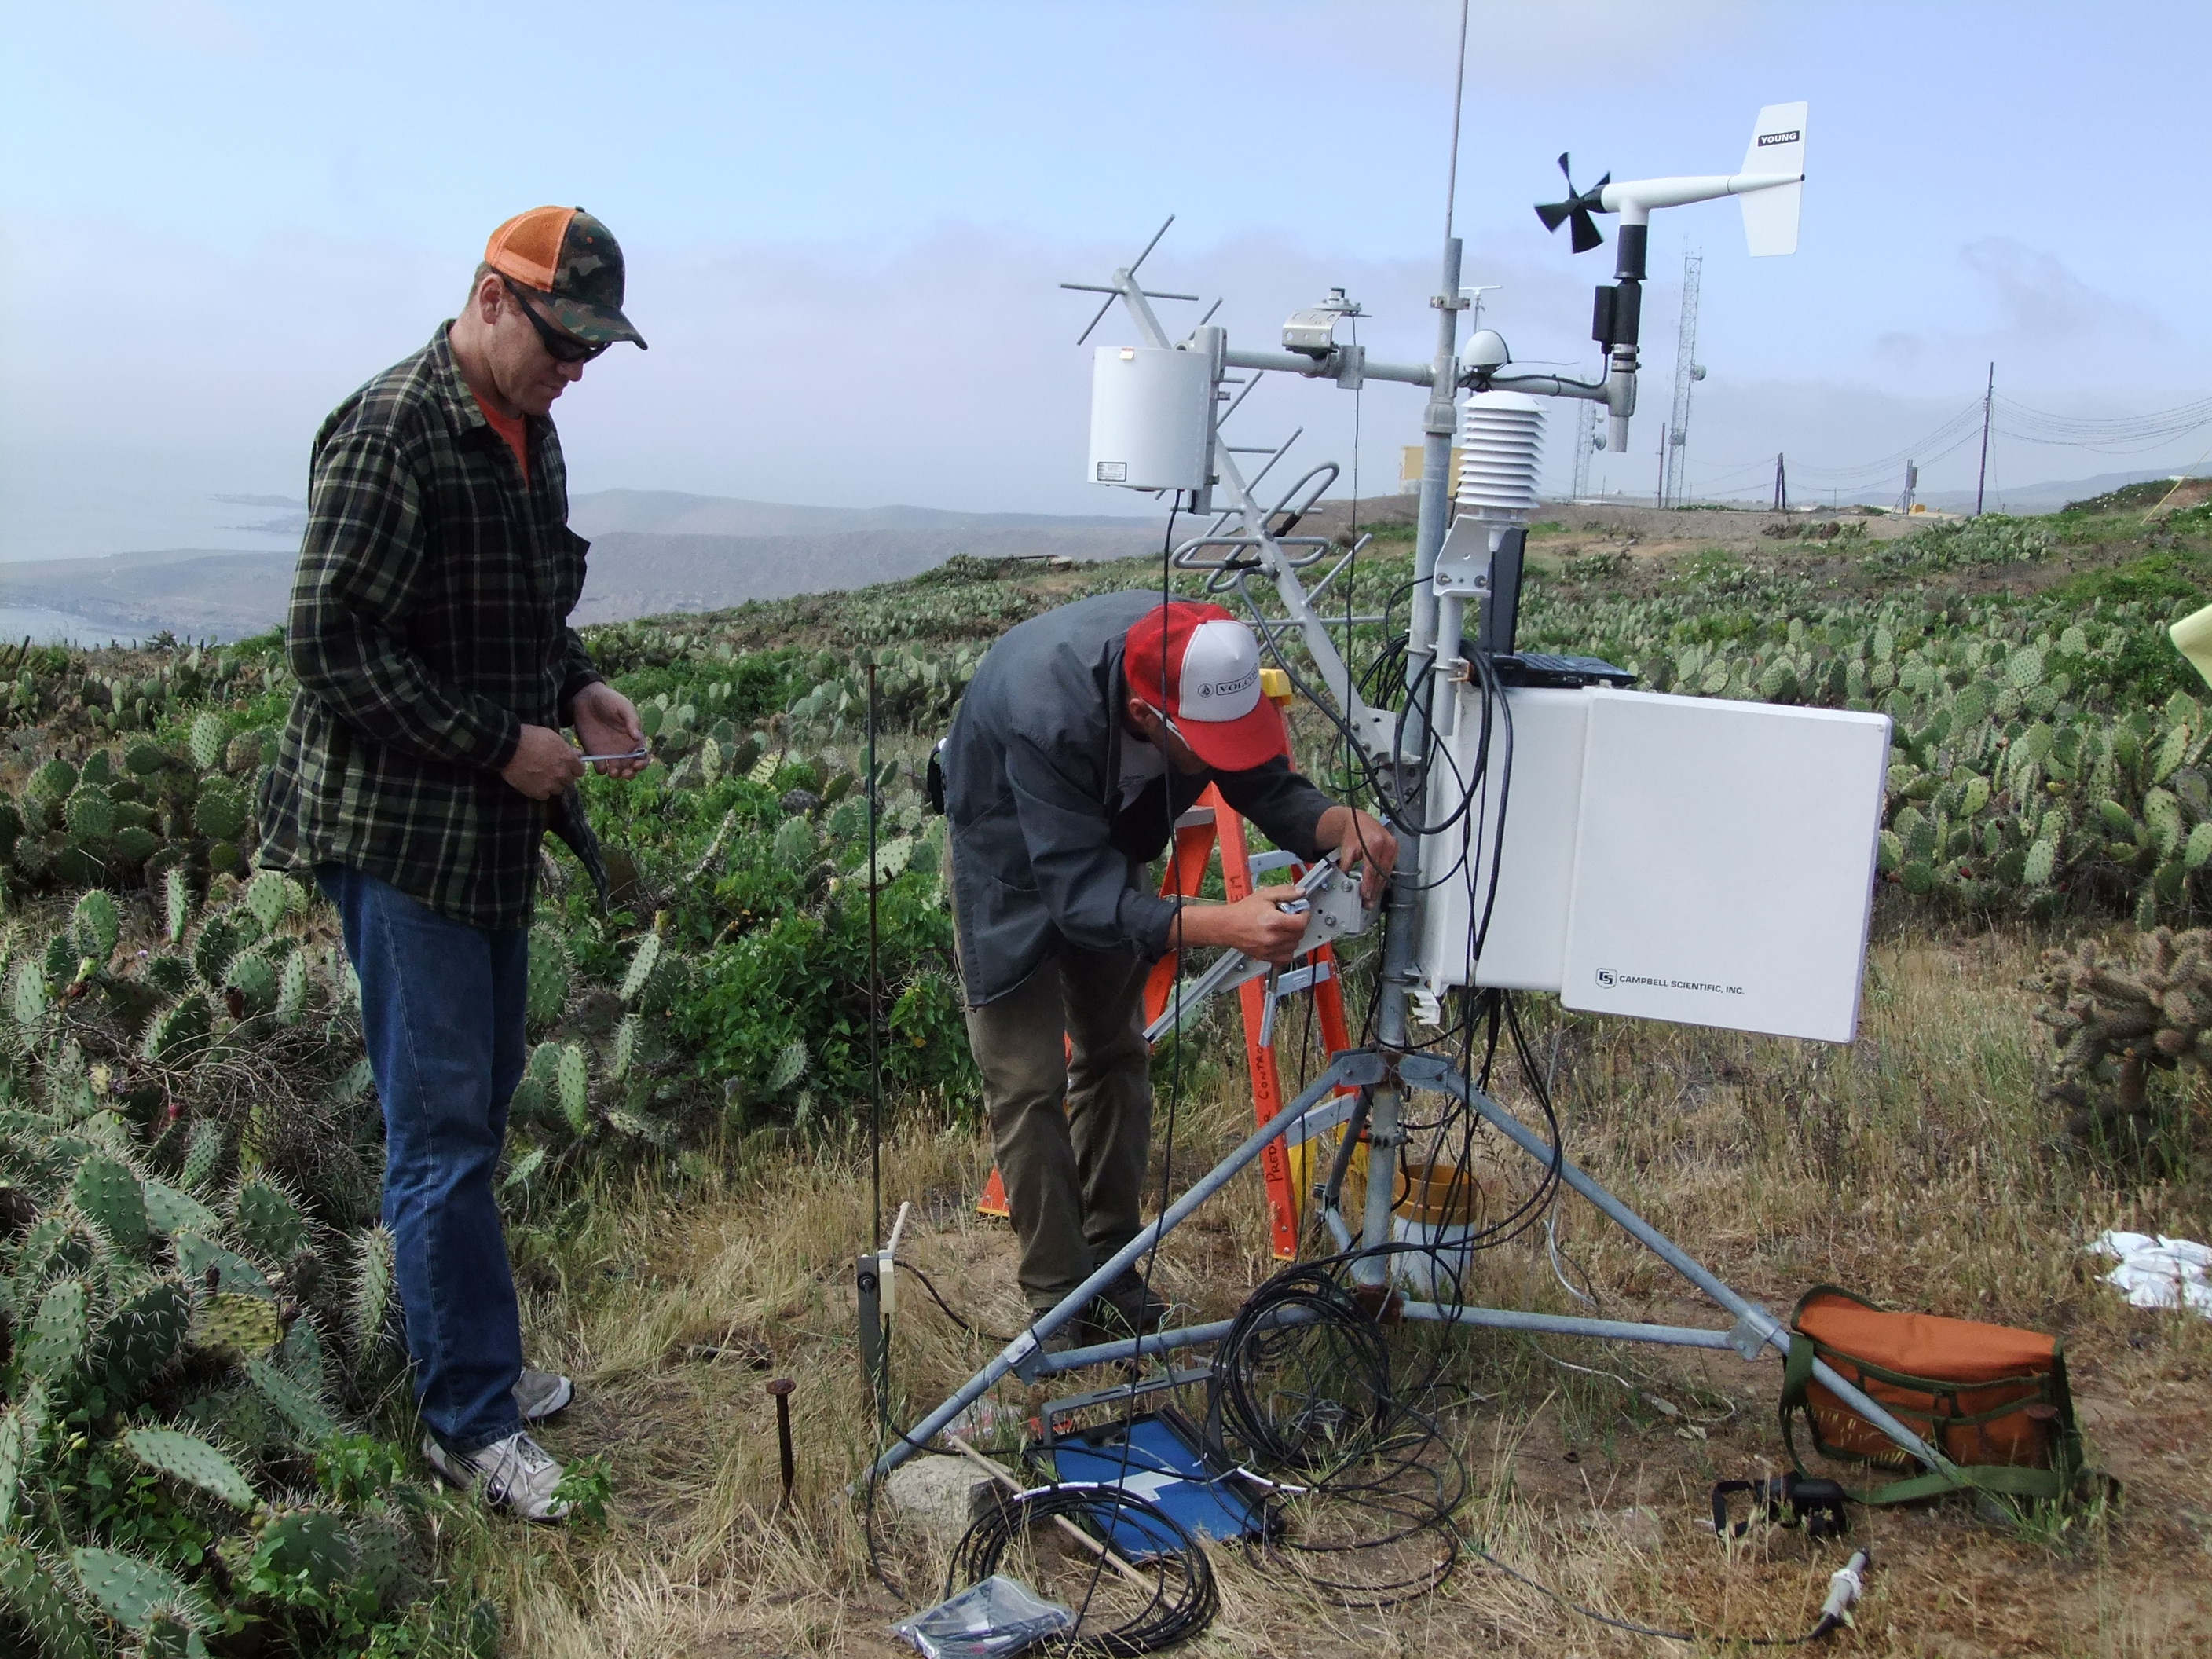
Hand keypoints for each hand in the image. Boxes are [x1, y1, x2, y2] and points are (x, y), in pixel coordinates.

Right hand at [501, 724, 586, 800]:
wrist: (508, 747)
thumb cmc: (529, 737)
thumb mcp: (551, 736)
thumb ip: (566, 748)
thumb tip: (578, 754)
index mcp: (568, 759)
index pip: (580, 771)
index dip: (573, 768)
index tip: (566, 766)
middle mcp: (562, 773)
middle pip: (568, 781)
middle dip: (562, 776)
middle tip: (550, 770)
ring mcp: (550, 784)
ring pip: (557, 789)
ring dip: (551, 784)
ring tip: (540, 776)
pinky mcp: (537, 792)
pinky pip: (544, 796)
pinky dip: (540, 791)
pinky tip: (532, 783)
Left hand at [572, 682, 648, 779]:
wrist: (586, 699)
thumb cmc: (609, 700)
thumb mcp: (623, 707)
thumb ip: (632, 720)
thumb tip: (638, 737)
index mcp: (634, 739)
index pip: (643, 756)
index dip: (642, 763)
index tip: (637, 765)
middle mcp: (624, 749)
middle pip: (631, 768)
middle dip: (630, 773)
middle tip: (624, 773)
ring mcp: (610, 752)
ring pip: (617, 771)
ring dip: (617, 775)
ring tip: (612, 771)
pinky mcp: (595, 753)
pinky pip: (600, 767)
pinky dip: (601, 770)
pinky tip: (599, 764)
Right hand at [1176, 888, 1308, 965]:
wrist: (1227, 925)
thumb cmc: (1243, 911)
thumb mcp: (1265, 895)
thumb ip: (1286, 892)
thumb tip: (1301, 893)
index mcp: (1274, 922)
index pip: (1301, 923)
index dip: (1305, 915)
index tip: (1302, 911)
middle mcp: (1273, 938)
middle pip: (1299, 934)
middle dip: (1298, 924)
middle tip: (1290, 917)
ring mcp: (1269, 949)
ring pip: (1294, 946)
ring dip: (1293, 936)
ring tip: (1284, 928)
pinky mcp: (1266, 957)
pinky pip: (1286, 957)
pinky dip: (1287, 950)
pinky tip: (1281, 940)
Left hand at [1317, 805, 1398, 905]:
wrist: (1359, 820)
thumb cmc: (1353, 832)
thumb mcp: (1346, 849)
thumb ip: (1345, 866)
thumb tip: (1344, 881)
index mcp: (1374, 843)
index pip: (1372, 870)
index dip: (1369, 885)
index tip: (1366, 895)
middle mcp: (1386, 844)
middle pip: (1381, 873)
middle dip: (1375, 889)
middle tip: (1369, 901)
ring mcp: (1393, 846)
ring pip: (1387, 872)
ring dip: (1380, 886)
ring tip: (1373, 897)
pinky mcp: (1395, 849)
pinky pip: (1390, 867)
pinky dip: (1383, 878)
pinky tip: (1378, 886)